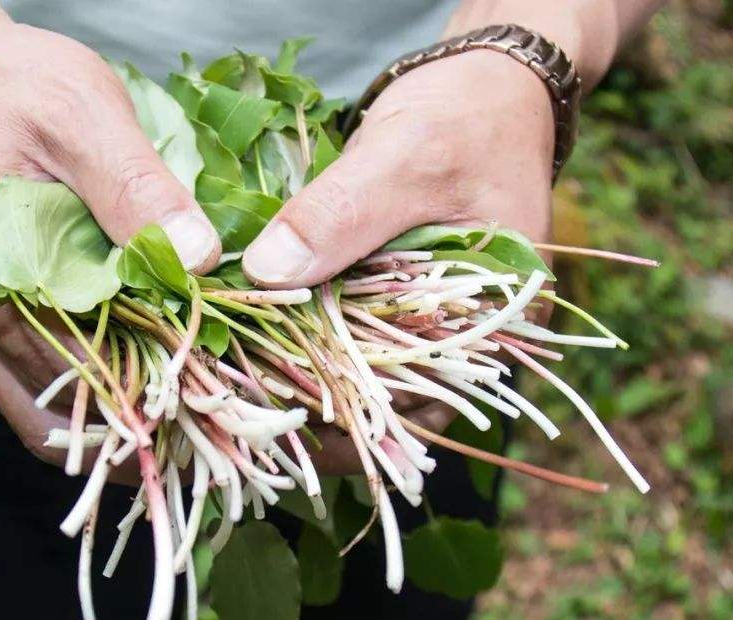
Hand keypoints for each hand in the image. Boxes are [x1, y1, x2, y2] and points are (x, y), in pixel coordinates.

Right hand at [0, 15, 221, 460]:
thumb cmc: (19, 87)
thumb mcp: (84, 117)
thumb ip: (135, 190)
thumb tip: (198, 259)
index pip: (78, 372)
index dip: (149, 403)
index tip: (214, 418)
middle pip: (56, 412)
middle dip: (134, 435)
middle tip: (209, 446)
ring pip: (42, 412)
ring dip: (110, 428)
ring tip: (184, 439)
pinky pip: (32, 384)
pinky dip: (86, 401)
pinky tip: (140, 400)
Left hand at [242, 51, 554, 440]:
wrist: (481, 87)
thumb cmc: (464, 117)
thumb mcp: (404, 159)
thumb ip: (343, 215)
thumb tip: (267, 272)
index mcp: (495, 324)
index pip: (418, 404)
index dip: (346, 419)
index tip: (273, 415)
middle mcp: (466, 338)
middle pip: (385, 400)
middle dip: (315, 407)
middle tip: (238, 405)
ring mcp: (429, 319)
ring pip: (361, 372)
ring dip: (303, 376)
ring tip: (236, 381)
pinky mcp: (395, 296)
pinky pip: (349, 333)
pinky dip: (307, 336)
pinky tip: (257, 338)